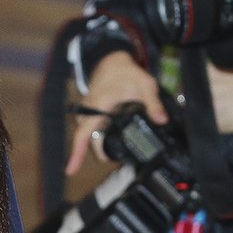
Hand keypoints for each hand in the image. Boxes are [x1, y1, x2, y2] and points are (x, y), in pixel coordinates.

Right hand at [66, 49, 167, 175]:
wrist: (111, 61)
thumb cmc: (125, 71)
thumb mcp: (144, 85)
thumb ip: (153, 103)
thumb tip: (162, 120)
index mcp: (96, 109)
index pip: (82, 136)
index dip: (76, 155)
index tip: (70, 171)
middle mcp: (87, 114)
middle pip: (88, 142)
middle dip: (102, 153)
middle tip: (122, 157)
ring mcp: (87, 114)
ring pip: (91, 137)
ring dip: (103, 145)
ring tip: (122, 147)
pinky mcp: (91, 115)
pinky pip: (93, 131)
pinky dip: (102, 137)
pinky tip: (116, 137)